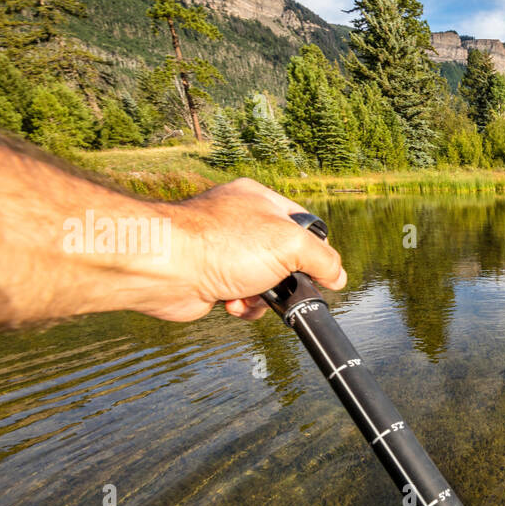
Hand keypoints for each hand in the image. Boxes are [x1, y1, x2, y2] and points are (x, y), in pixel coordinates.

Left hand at [158, 178, 346, 321]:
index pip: (303, 224)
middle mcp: (240, 221)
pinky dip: (243, 305)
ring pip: (265, 281)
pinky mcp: (211, 278)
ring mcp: (224, 250)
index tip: (320, 270)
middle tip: (283, 285)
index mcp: (259, 200)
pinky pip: (243, 297)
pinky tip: (232, 302)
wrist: (166, 268)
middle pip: (284, 257)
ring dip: (264, 297)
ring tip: (251, 294)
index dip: (315, 249)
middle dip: (286, 278)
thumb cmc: (220, 246)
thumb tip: (338, 276)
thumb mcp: (290, 244)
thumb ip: (323, 259)